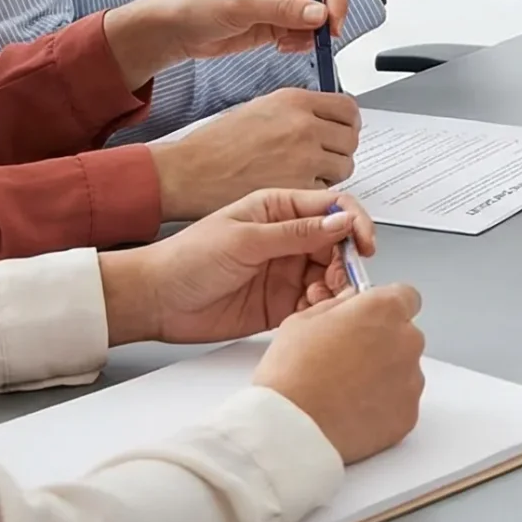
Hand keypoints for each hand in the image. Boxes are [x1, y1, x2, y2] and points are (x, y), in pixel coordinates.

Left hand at [98, 187, 379, 345]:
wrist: (156, 301)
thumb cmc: (187, 258)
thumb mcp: (244, 239)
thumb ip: (295, 233)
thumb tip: (341, 223)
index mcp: (278, 210)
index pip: (332, 208)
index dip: (355, 224)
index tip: (365, 245)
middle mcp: (288, 239)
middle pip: (338, 245)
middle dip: (346, 262)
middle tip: (341, 280)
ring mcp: (286, 271)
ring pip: (331, 276)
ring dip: (336, 288)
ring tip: (323, 299)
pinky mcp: (282, 303)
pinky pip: (316, 304)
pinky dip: (323, 309)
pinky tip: (313, 313)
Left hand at [102, 0, 348, 88]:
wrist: (175, 29)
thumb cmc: (197, 3)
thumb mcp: (242, 5)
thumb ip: (284, 10)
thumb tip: (322, 14)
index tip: (334, 22)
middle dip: (328, 18)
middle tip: (322, 38)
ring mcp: (284, 1)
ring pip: (320, 17)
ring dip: (312, 34)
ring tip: (288, 43)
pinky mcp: (279, 22)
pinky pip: (305, 33)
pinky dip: (301, 43)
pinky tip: (281, 46)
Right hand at [148, 88, 360, 219]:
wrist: (191, 173)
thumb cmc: (216, 144)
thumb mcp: (261, 108)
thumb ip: (298, 111)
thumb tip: (324, 117)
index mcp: (296, 101)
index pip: (348, 109)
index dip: (348, 122)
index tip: (343, 129)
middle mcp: (305, 126)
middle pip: (350, 138)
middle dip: (340, 148)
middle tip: (324, 155)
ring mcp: (305, 158)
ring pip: (344, 166)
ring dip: (331, 171)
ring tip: (305, 173)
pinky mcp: (299, 188)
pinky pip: (326, 190)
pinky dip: (316, 191)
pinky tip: (294, 187)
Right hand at [253, 284, 428, 463]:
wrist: (292, 428)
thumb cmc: (292, 374)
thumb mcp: (303, 321)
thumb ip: (338, 305)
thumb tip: (351, 303)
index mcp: (384, 311)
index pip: (406, 297)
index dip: (385, 309)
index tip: (371, 319)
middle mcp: (407, 342)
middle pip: (404, 336)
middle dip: (382, 344)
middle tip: (347, 360)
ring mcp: (411, 381)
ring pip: (404, 372)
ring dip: (383, 376)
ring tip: (345, 391)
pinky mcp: (408, 415)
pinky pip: (400, 404)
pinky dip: (383, 407)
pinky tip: (352, 411)